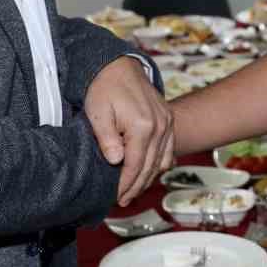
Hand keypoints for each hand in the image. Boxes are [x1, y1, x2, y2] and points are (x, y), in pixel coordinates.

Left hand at [84, 56, 173, 204]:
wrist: (118, 66)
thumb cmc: (104, 88)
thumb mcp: (98, 113)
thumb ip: (107, 138)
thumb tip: (117, 161)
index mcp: (142, 125)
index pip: (134, 165)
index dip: (125, 184)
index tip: (116, 197)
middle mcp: (159, 125)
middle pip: (150, 166)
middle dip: (136, 186)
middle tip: (124, 200)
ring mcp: (167, 122)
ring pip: (161, 160)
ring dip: (148, 178)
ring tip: (133, 190)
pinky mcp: (168, 119)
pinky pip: (168, 149)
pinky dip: (159, 164)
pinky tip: (147, 172)